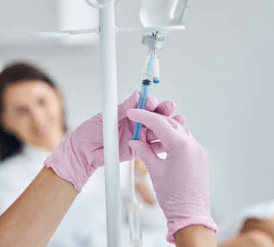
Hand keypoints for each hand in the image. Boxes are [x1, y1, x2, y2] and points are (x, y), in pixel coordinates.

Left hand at [44, 91, 183, 191]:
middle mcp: (134, 123)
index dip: (149, 102)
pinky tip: (172, 139)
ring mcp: (137, 136)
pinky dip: (163, 143)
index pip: (143, 104)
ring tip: (178, 121)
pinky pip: (153, 146)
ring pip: (157, 130)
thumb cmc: (89, 132)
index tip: (151, 102)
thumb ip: (124, 108)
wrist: (83, 153)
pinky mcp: (139, 150)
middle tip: (169, 107)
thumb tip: (137, 95)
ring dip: (168, 125)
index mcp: (127, 112)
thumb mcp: (106, 117)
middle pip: (154, 115)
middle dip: (163, 111)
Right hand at [127, 109, 217, 242]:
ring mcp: (198, 151)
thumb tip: (136, 142)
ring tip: (147, 134)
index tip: (133, 113)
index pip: (159, 123)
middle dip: (153, 121)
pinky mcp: (199, 158)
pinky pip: (185, 141)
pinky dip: (172, 139)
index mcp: (181, 146)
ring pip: (179, 131)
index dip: (143, 116)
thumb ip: (144, 152)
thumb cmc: (174, 197)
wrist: (190, 215)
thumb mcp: (155, 171)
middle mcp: (193, 145)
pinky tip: (160, 144)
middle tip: (138, 122)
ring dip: (163, 129)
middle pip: (170, 124)